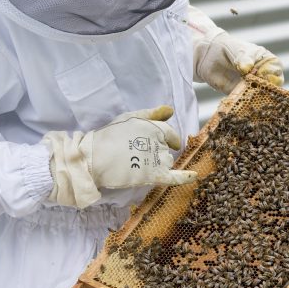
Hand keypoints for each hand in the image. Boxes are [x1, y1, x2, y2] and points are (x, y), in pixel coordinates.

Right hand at [42, 106, 196, 208]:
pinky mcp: (153, 174)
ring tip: (137, 165)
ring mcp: (156, 158)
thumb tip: (170, 110)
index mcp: (153, 126)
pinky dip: (185, 177)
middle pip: (168, 150)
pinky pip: (174, 177)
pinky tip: (195, 176)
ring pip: (167, 162)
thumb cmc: (108, 136)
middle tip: (138, 156)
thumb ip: (151, 114)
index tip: (167, 143)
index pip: (170, 134)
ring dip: (159, 164)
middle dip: (158, 153)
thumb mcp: (129, 118)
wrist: (93, 157)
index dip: (169, 139)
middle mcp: (158, 141)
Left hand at [188, 5, 283, 93]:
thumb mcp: (239, 50)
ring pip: (261, 96)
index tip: (260, 74)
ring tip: (246, 93)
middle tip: (254, 85)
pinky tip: (240, 101)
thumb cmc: (229, 49)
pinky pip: (247, 102)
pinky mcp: (242, 96)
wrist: (210, 57)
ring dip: (256, 97)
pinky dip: (245, 103)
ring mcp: (254, 87)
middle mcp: (264, 76)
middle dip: (266, 88)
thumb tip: (246, 68)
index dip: (271, 74)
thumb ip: (244, 58)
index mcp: (268, 62)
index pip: (276, 71)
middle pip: (272, 87)